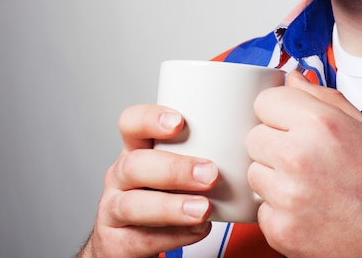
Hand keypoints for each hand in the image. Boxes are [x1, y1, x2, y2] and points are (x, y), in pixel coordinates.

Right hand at [78, 104, 218, 257]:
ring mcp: (113, 209)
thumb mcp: (174, 162)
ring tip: (204, 208)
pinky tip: (198, 229)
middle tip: (210, 173)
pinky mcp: (117, 242)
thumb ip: (198, 148)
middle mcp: (120, 175)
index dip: (150, 119)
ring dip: (172, 206)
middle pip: (134, 165)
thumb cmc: (163, 191)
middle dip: (174, 169)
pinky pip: (142, 239)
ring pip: (133, 205)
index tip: (179, 122)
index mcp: (135, 148)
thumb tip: (248, 132)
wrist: (133, 237)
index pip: (131, 123)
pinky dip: (174, 235)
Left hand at [246, 71, 361, 257]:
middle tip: (305, 158)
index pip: (264, 101)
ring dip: (274, 177)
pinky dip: (279, 210)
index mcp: (319, 124)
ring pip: (254, 171)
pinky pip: (261, 207)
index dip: (279, 112)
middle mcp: (298, 156)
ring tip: (310, 185)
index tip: (290, 123)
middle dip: (274, 143)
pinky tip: (309, 209)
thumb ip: (322, 97)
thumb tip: (293, 78)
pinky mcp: (281, 230)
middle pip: (254, 136)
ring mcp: (287, 195)